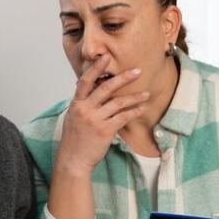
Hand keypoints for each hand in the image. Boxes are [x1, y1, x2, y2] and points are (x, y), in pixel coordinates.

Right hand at [56, 55, 149, 176]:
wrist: (73, 161)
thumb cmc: (74, 141)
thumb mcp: (72, 118)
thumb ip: (81, 103)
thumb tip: (88, 89)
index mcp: (76, 104)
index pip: (85, 81)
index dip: (95, 68)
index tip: (105, 57)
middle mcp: (85, 110)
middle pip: (105, 88)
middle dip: (123, 78)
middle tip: (137, 71)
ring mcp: (95, 120)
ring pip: (118, 103)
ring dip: (134, 97)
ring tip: (146, 93)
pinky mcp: (105, 131)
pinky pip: (123, 117)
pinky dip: (134, 112)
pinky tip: (142, 108)